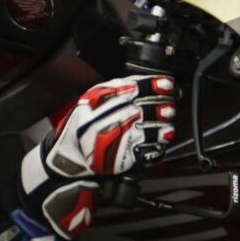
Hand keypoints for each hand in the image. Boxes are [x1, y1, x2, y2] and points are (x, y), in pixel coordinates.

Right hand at [18, 76, 177, 237]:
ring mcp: (118, 139)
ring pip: (149, 129)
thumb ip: (117, 90)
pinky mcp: (123, 157)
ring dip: (163, 125)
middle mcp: (110, 118)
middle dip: (162, 106)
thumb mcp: (93, 100)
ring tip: (168, 124)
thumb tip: (149, 84)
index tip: (168, 84)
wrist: (70, 153)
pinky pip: (146, 150)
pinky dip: (158, 144)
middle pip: (145, 108)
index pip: (135, 88)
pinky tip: (163, 140)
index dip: (155, 85)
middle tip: (169, 106)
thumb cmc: (83, 125)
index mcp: (103, 100)